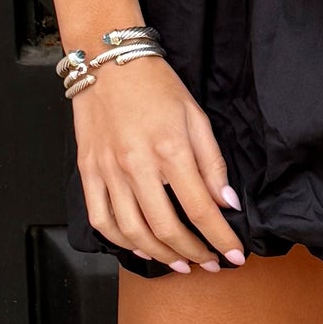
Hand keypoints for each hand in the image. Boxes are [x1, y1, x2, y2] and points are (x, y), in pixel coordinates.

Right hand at [72, 53, 246, 270]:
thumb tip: (226, 203)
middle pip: (166, 228)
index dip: (220, 238)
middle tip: (209, 262)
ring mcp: (108, 171)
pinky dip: (122, 241)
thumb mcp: (196, 117)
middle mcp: (137, 165)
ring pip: (133, 232)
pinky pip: (101, 219)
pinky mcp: (88, 171)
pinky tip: (141, 246)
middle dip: (193, 253)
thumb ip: (212, 164)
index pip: (200, 208)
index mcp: (170, 149)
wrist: (108, 61)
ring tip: (180, 262)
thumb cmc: (156, 86)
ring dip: (160, 255)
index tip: (234, 255)